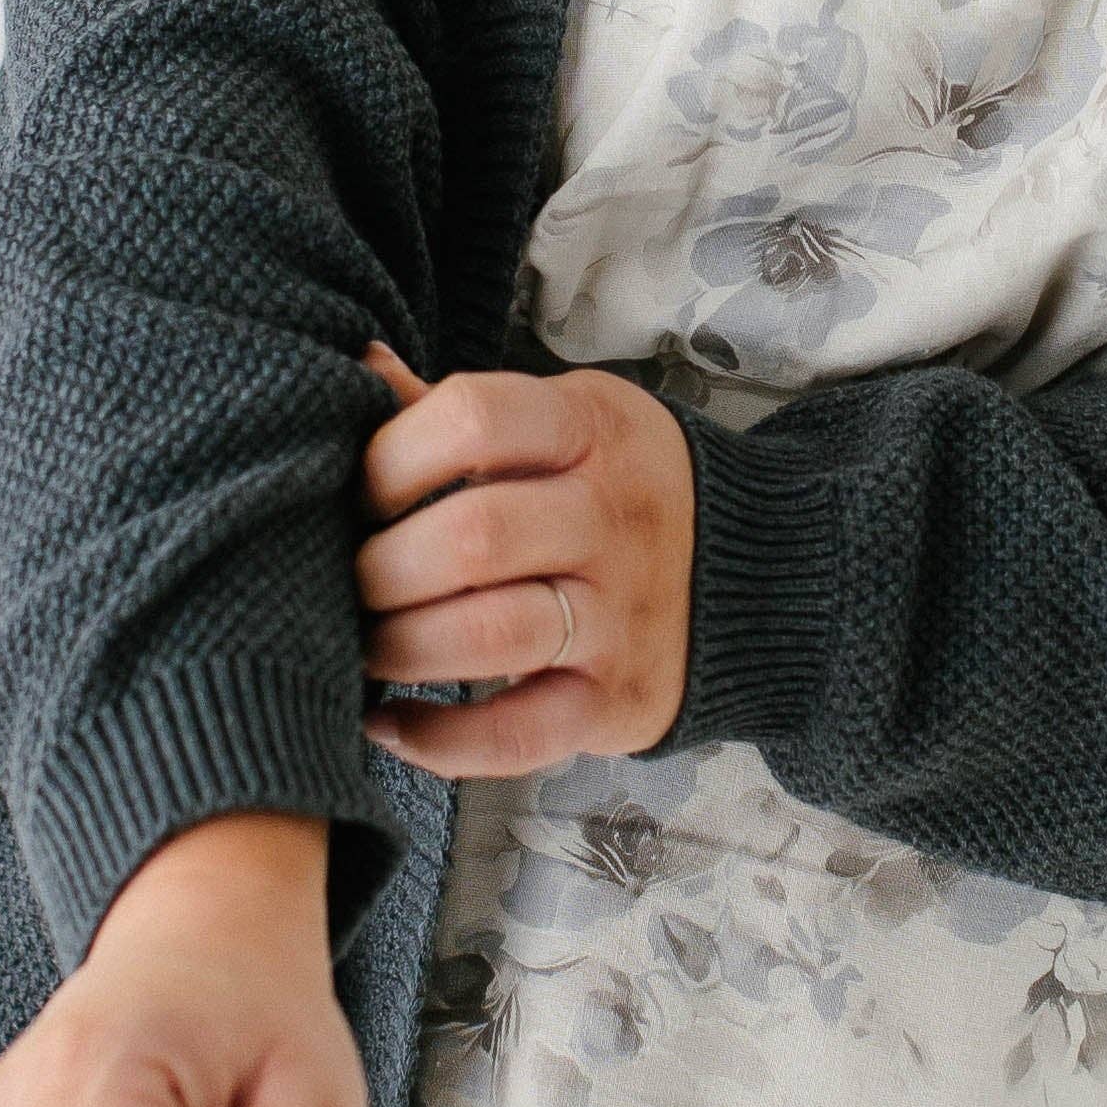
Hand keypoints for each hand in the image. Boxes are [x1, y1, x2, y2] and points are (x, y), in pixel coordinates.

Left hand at [355, 341, 694, 775]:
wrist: (758, 572)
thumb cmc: (616, 489)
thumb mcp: (565, 423)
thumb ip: (462, 411)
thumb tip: (357, 367)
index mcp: (590, 428)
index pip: (475, 418)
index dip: (392, 458)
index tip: (363, 495)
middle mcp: (612, 516)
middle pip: (473, 536)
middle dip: (380, 569)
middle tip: (348, 583)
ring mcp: (622, 614)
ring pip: (490, 635)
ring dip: (399, 649)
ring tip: (365, 649)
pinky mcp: (619, 700)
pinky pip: (516, 734)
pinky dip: (437, 739)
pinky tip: (390, 724)